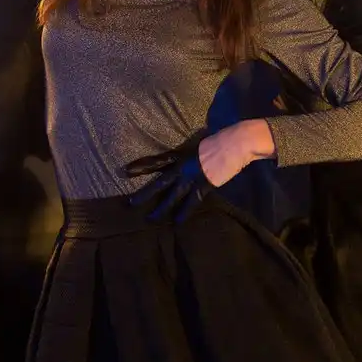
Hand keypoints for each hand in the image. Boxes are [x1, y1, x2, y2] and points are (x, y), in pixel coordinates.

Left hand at [126, 121, 273, 221]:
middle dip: (144, 193)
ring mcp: (192, 178)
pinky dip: (184, 212)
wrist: (234, 142)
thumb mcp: (199, 146)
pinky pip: (191, 202)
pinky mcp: (203, 186)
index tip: (126, 170)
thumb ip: (191, 156)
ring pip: (171, 196)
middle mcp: (182, 167)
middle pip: (159, 182)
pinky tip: (176, 222)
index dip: (141, 166)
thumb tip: (188, 162)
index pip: (157, 161)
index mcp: (181, 155)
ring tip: (150, 219)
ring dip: (160, 208)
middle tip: (131, 203)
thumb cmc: (220, 140)